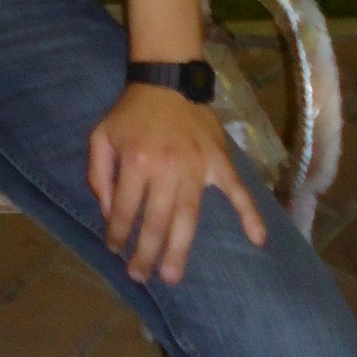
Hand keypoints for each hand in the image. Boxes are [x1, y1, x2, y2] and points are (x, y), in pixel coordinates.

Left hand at [88, 83, 266, 285]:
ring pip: (188, 217)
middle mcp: (168, 168)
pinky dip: (250, 215)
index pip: (125, 209)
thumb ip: (99, 175)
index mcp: (137, 161)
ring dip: (179, 249)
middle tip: (140, 275)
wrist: (167, 80)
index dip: (117, 233)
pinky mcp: (219, 162)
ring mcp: (197, 167)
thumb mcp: (100, 136)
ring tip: (171, 275)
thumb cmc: (131, 112)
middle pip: (156, 222)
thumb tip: (109, 213)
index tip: (115, 250)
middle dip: (146, 253)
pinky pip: (238, 191)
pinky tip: (257, 239)